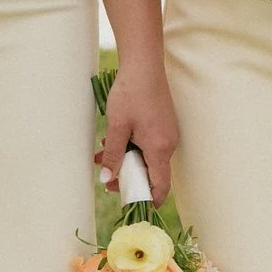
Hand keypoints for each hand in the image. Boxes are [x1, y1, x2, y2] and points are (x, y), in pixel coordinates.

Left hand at [94, 63, 179, 205]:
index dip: (149, 199)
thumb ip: (114, 155)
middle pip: (151, 172)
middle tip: (107, 178)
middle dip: (128, 177)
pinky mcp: (163, 124)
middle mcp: (168, 143)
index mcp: (160, 148)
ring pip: (147, 156)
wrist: (143, 64)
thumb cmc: (131, 94)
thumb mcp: (117, 127)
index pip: (160, 185)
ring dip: (126, 159)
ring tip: (102, 155)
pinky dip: (132, 147)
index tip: (134, 207)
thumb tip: (107, 179)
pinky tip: (113, 140)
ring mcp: (167, 133)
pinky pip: (148, 144)